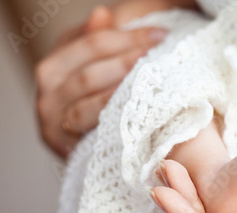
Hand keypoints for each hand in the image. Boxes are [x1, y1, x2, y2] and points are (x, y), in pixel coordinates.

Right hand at [35, 6, 166, 156]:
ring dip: (122, 85)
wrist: (79, 145)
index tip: (159, 35)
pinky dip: (112, 112)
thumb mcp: (93, 67)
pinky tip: (135, 105)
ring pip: (88, 96)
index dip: (128, 37)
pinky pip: (88, 122)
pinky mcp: (62, 143)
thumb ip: (97, 43)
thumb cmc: (92, 102)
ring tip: (152, 77)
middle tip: (159, 55)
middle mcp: (47, 90)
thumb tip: (102, 14)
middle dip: (128, 61)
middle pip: (90, 72)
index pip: (92, 44)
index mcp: (54, 65)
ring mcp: (52, 118)